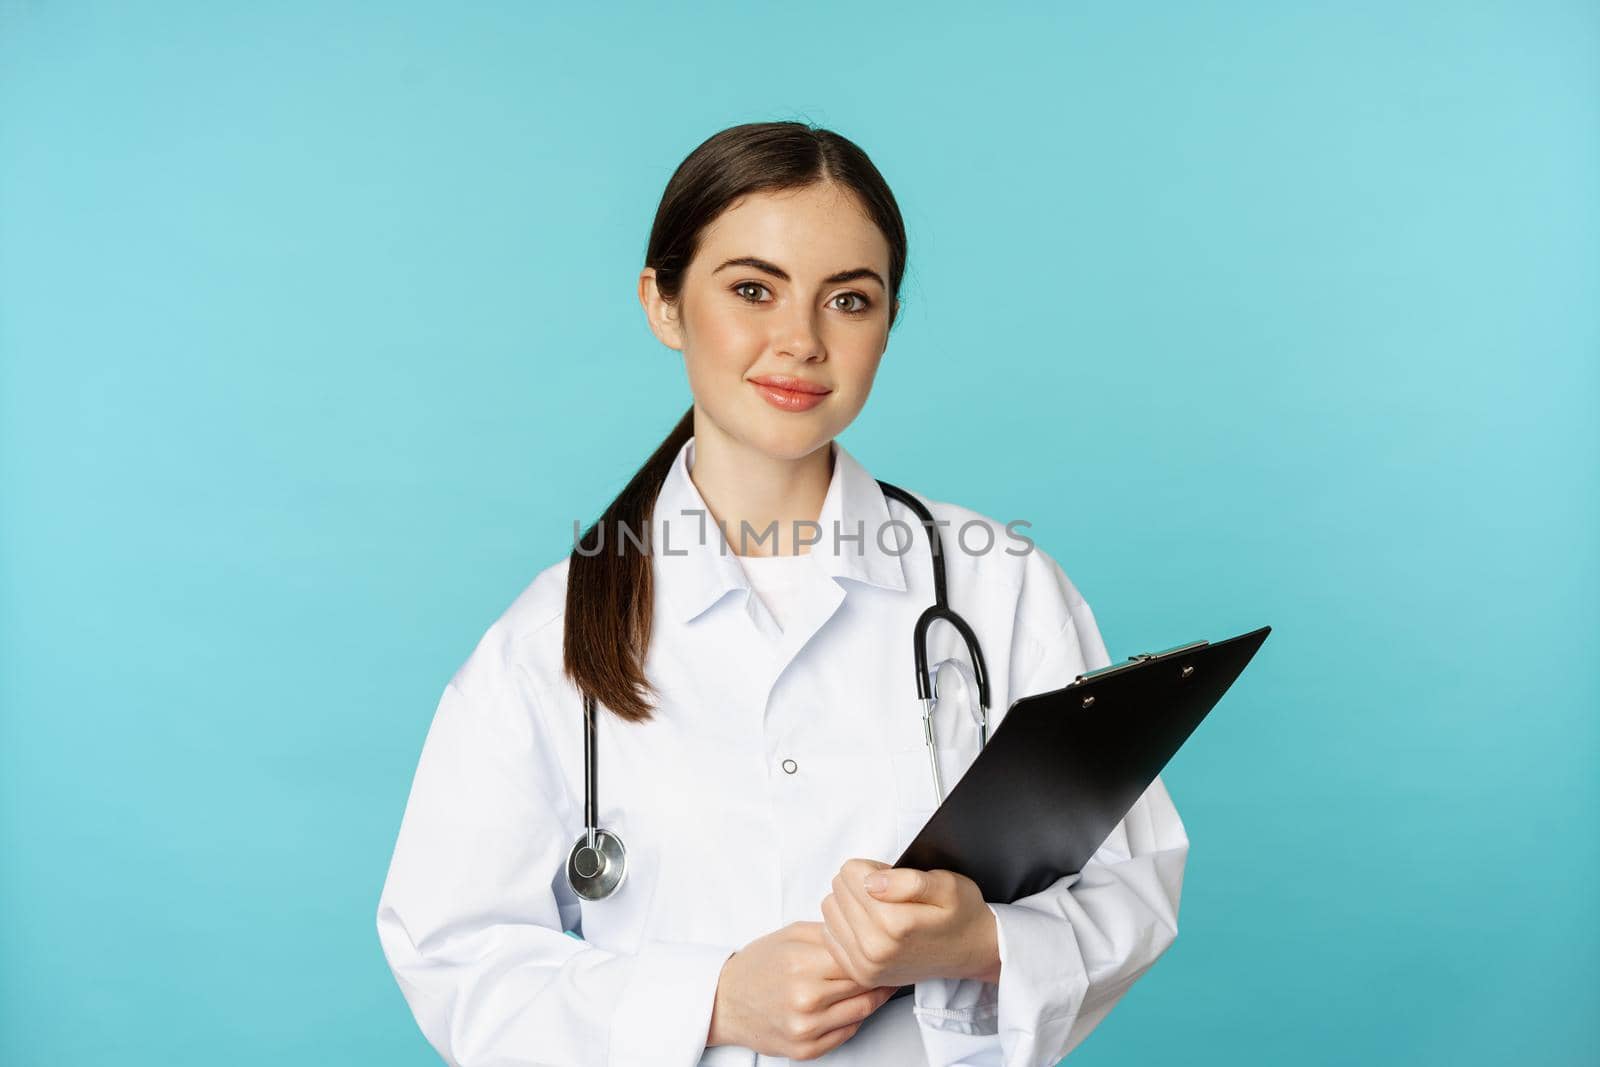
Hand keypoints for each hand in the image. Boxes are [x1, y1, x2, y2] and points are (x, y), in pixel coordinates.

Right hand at [706, 921, 898, 1059]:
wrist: (725, 1002)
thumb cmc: (757, 967)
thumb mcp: (790, 935)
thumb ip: (829, 932)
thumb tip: (864, 932)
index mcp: (802, 964)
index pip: (858, 958)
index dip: (875, 952)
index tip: (887, 948)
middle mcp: (805, 999)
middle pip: (863, 985)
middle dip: (880, 974)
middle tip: (892, 964)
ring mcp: (806, 1028)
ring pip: (862, 1010)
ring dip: (876, 996)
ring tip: (881, 983)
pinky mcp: (806, 1049)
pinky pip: (848, 1032)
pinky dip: (857, 1017)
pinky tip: (855, 1003)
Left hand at [819, 858, 1001, 988]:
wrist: (970, 951)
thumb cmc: (959, 913)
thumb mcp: (947, 885)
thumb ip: (908, 881)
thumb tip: (871, 882)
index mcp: (894, 924)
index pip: (850, 873)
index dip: (872, 867)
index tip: (892, 878)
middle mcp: (875, 949)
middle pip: (838, 889)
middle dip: (860, 883)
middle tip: (890, 894)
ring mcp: (866, 966)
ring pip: (830, 909)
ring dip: (851, 902)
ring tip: (881, 908)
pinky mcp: (860, 974)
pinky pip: (829, 934)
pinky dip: (845, 924)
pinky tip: (870, 925)